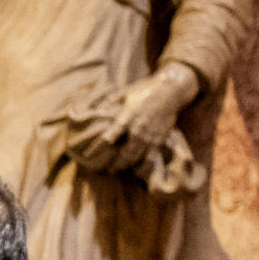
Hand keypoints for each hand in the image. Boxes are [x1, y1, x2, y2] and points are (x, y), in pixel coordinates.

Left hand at [85, 63, 201, 172]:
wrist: (170, 91)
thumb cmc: (145, 90)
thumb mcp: (125, 92)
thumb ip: (110, 102)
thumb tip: (95, 110)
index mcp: (128, 117)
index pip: (110, 136)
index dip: (98, 147)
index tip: (88, 155)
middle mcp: (139, 129)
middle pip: (124, 153)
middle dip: (114, 163)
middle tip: (106, 167)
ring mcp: (150, 136)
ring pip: (136, 158)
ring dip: (126, 166)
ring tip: (118, 168)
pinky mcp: (160, 140)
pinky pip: (150, 159)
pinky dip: (142, 166)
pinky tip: (136, 169)